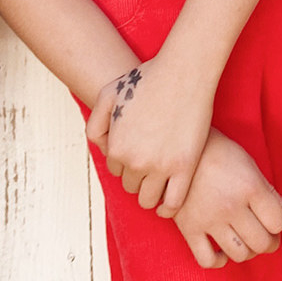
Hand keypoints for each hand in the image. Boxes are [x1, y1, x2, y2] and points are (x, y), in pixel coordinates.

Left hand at [86, 51, 216, 216]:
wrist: (183, 73)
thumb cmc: (147, 80)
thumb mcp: (108, 95)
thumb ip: (96, 124)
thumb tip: (103, 148)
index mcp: (117, 148)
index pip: (116, 169)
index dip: (127, 159)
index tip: (139, 149)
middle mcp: (136, 162)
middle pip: (131, 185)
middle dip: (138, 175)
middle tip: (151, 160)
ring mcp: (162, 167)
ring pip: (149, 199)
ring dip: (151, 192)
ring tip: (159, 180)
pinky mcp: (185, 168)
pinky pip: (174, 202)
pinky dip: (168, 208)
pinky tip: (167, 203)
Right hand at [172, 129, 281, 269]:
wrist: (180, 149)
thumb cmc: (220, 154)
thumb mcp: (249, 165)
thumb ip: (270, 192)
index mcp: (249, 187)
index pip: (277, 222)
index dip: (278, 223)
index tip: (272, 219)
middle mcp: (231, 206)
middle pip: (262, 243)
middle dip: (268, 242)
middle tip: (263, 235)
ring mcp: (209, 219)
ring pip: (239, 255)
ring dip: (247, 252)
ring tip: (245, 240)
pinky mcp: (188, 228)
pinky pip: (207, 260)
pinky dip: (218, 261)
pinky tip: (221, 250)